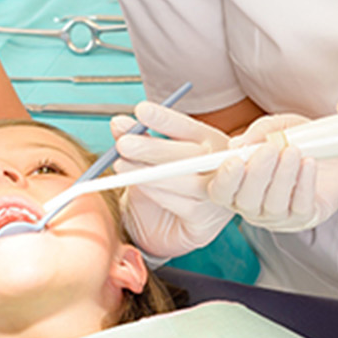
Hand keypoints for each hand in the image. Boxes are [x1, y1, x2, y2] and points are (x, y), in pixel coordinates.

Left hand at [108, 102, 234, 258]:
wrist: (165, 227)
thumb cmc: (161, 186)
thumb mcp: (147, 158)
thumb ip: (136, 139)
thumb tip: (118, 124)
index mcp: (210, 141)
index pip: (189, 127)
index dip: (165, 119)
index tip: (140, 110)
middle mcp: (219, 165)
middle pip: (190, 154)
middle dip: (153, 148)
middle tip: (123, 144)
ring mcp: (217, 193)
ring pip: (184, 180)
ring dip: (148, 173)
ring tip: (121, 166)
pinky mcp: (206, 220)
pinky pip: (181, 204)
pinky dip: (156, 194)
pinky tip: (138, 187)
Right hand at [208, 114, 337, 232]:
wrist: (337, 149)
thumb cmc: (300, 139)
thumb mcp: (280, 127)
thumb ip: (259, 133)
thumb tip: (236, 145)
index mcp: (238, 185)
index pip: (220, 191)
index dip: (224, 180)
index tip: (234, 160)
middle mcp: (254, 205)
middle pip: (246, 201)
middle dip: (257, 174)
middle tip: (270, 149)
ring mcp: (278, 216)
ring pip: (274, 205)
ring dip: (283, 176)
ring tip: (293, 151)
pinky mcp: (304, 218)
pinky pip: (300, 207)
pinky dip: (304, 185)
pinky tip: (309, 164)